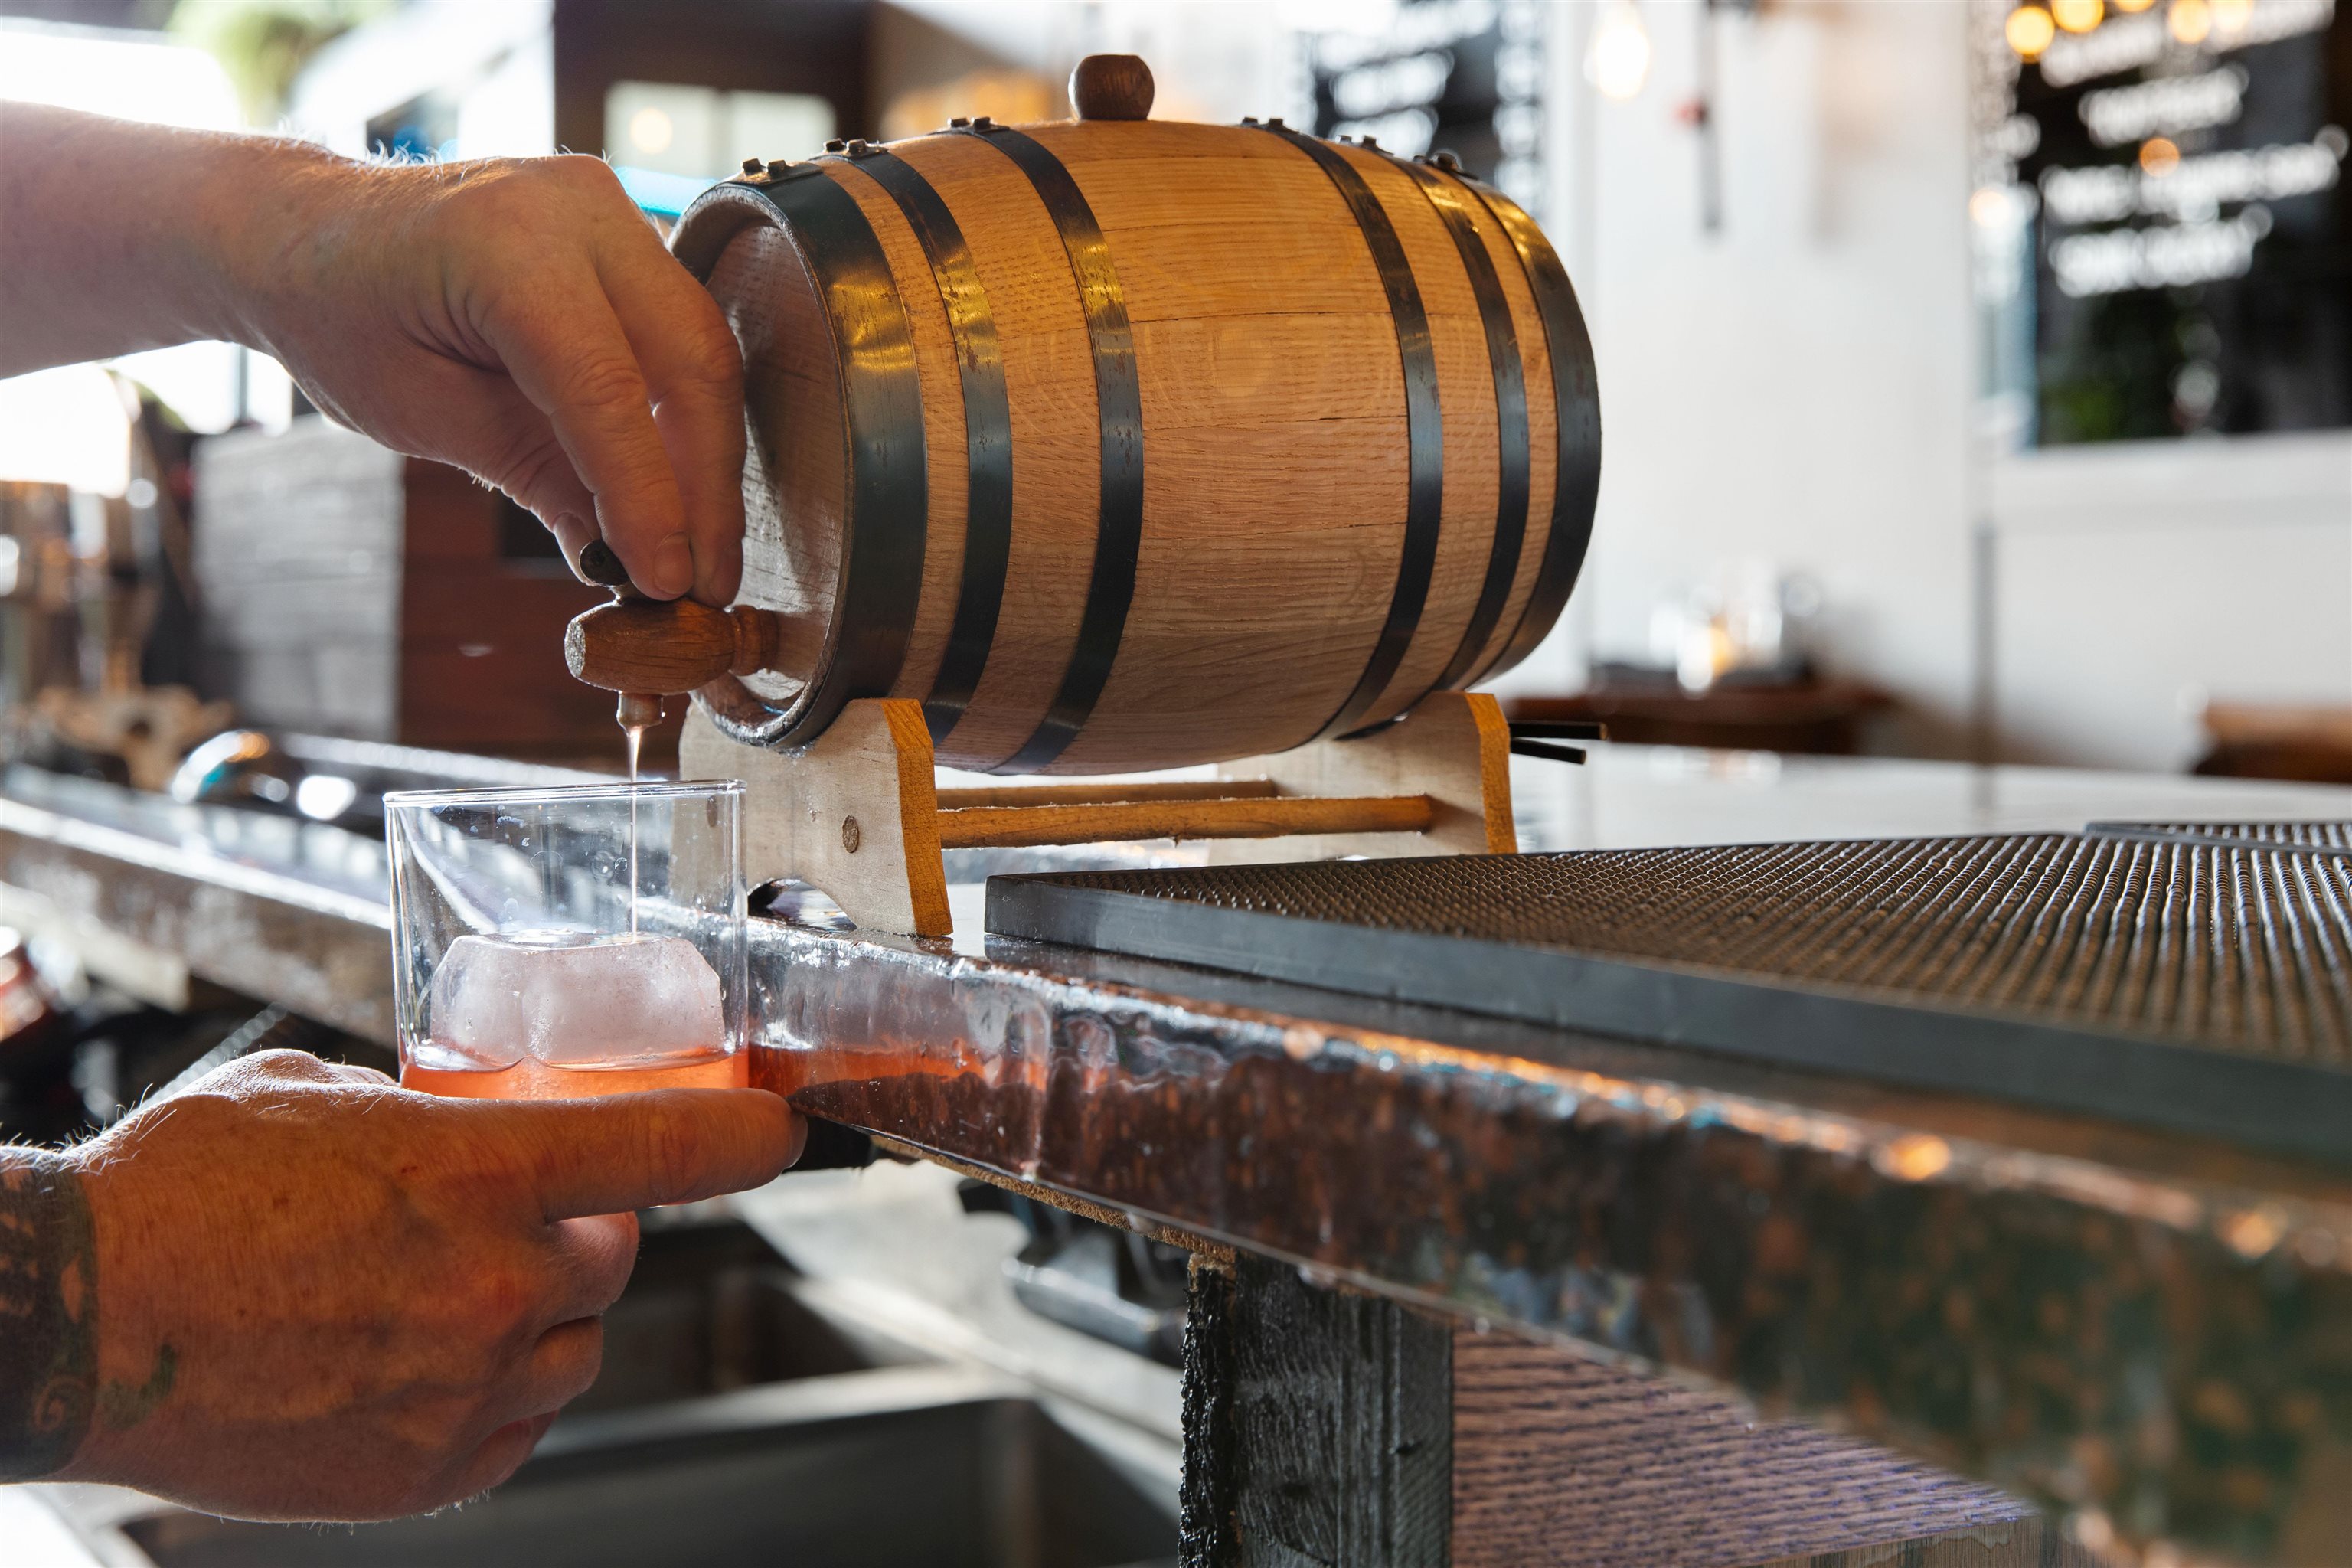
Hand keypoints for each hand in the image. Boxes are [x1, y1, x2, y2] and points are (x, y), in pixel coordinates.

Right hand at [55, 1050, 801, 1520]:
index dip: (742, 1137)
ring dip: (543, 1316)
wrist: (71, 1322)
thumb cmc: (177, 1196)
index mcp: (478, 1175)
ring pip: (576, 1349)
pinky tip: (429, 1361)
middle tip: (518, 1218)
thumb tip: (470, 1132)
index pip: (667, 1152)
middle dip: (584, 1230)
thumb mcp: (316, 1099)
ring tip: (450, 1293)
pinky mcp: (420, 1473)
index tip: (779, 1132)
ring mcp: (462, 1390)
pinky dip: (498, 1393)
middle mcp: (492, 1287)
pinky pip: (517, 1427)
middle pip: (616, 1261)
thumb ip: (424, 1118)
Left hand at [238, 151, 746, 603]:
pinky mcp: (628, 233)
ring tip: (702, 552)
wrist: (304, 227)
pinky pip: (683, 334)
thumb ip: (534, 476)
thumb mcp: (421, 412)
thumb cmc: (335, 311)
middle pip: (691, 362)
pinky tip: (681, 490)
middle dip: (708, 487)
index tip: (670, 582)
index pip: (608, 389)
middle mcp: (578, 209)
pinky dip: (687, 417)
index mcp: (505, 244)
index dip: (649, 497)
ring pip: (705, 349)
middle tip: (710, 582)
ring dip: (710, 459)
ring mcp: (612, 210)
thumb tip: (622, 558)